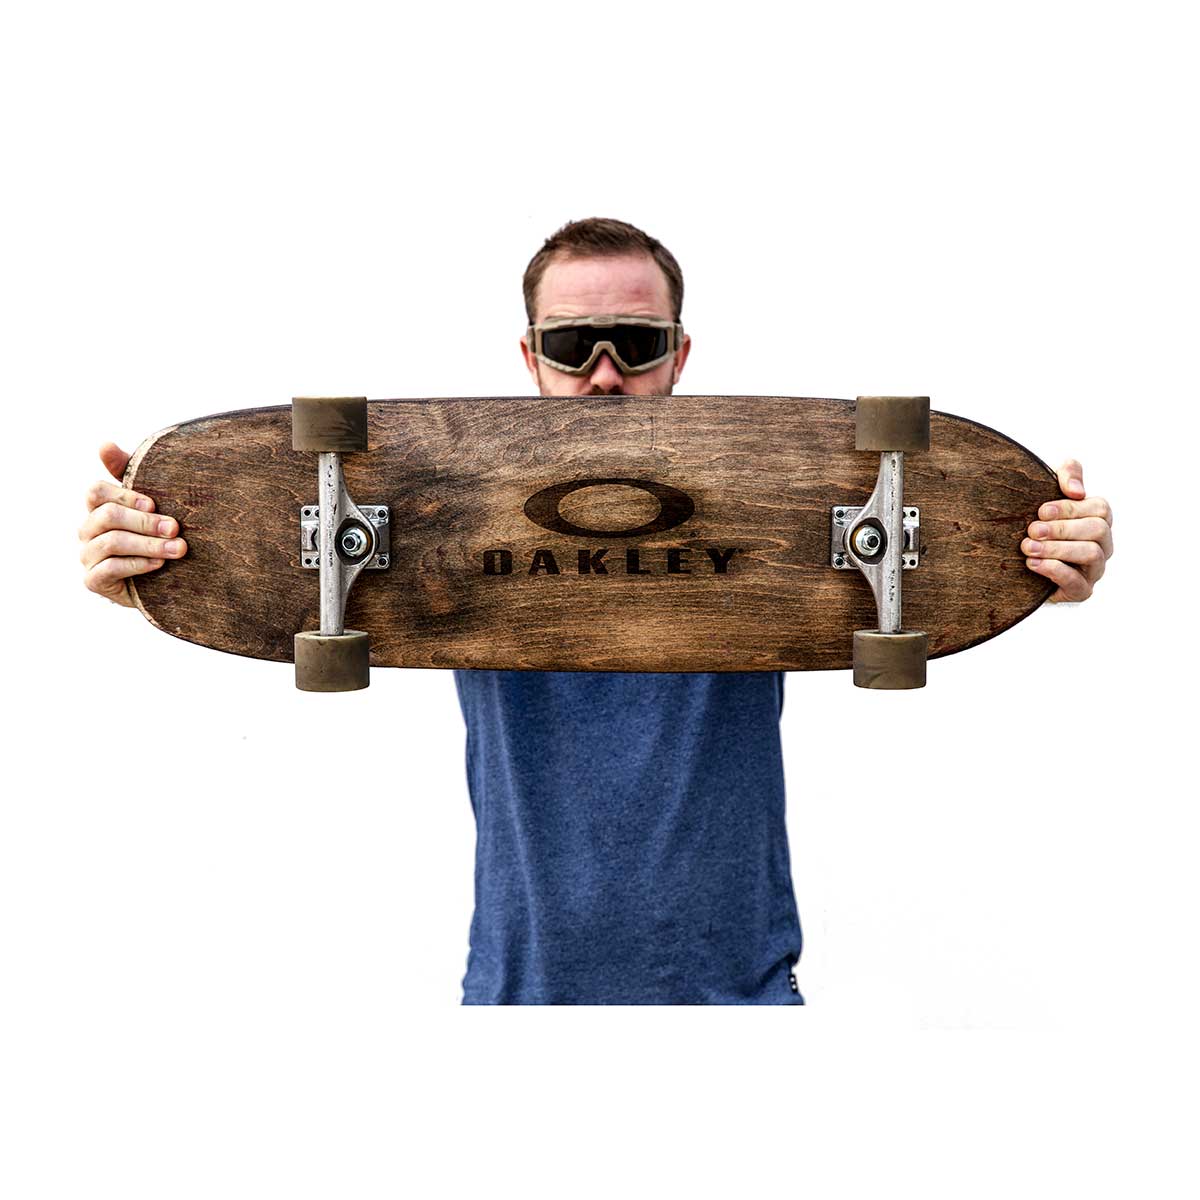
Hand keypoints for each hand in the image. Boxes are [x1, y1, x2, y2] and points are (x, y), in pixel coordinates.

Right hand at [79, 442, 187, 606]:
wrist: (162, 582)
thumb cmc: (156, 536)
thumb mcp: (150, 505)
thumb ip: (128, 474)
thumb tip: (103, 444)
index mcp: (99, 508)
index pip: (96, 492)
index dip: (124, 495)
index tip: (154, 503)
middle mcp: (88, 530)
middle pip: (107, 516)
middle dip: (145, 521)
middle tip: (175, 528)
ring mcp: (88, 556)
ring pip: (112, 542)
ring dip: (149, 544)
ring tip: (178, 548)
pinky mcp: (93, 581)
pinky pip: (111, 568)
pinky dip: (138, 564)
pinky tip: (159, 564)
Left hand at [1022, 459, 1111, 602]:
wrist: (1015, 562)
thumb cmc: (1037, 521)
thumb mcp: (1049, 489)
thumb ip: (1067, 474)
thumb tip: (1076, 490)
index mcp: (1098, 519)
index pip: (1099, 508)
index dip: (1071, 508)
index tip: (1041, 511)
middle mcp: (1103, 544)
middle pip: (1097, 530)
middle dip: (1062, 528)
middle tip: (1032, 530)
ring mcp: (1095, 569)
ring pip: (1091, 554)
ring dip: (1057, 548)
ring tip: (1027, 548)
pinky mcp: (1082, 591)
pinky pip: (1079, 584)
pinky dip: (1055, 571)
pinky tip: (1032, 564)